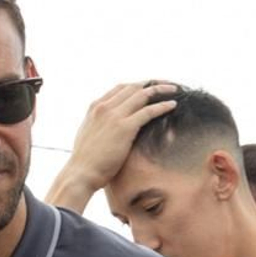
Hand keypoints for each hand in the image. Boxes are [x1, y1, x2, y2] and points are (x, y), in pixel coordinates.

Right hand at [62, 81, 179, 192]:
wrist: (81, 173)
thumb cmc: (85, 162)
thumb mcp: (88, 136)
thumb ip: (99, 126)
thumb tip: (108, 129)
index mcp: (95, 108)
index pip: (120, 88)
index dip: (137, 86)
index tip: (149, 87)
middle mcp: (104, 107)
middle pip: (133, 87)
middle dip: (152, 83)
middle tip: (166, 85)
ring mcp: (114, 116)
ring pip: (142, 95)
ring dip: (160, 90)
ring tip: (174, 90)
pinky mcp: (124, 127)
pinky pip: (148, 111)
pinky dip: (162, 106)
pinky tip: (173, 105)